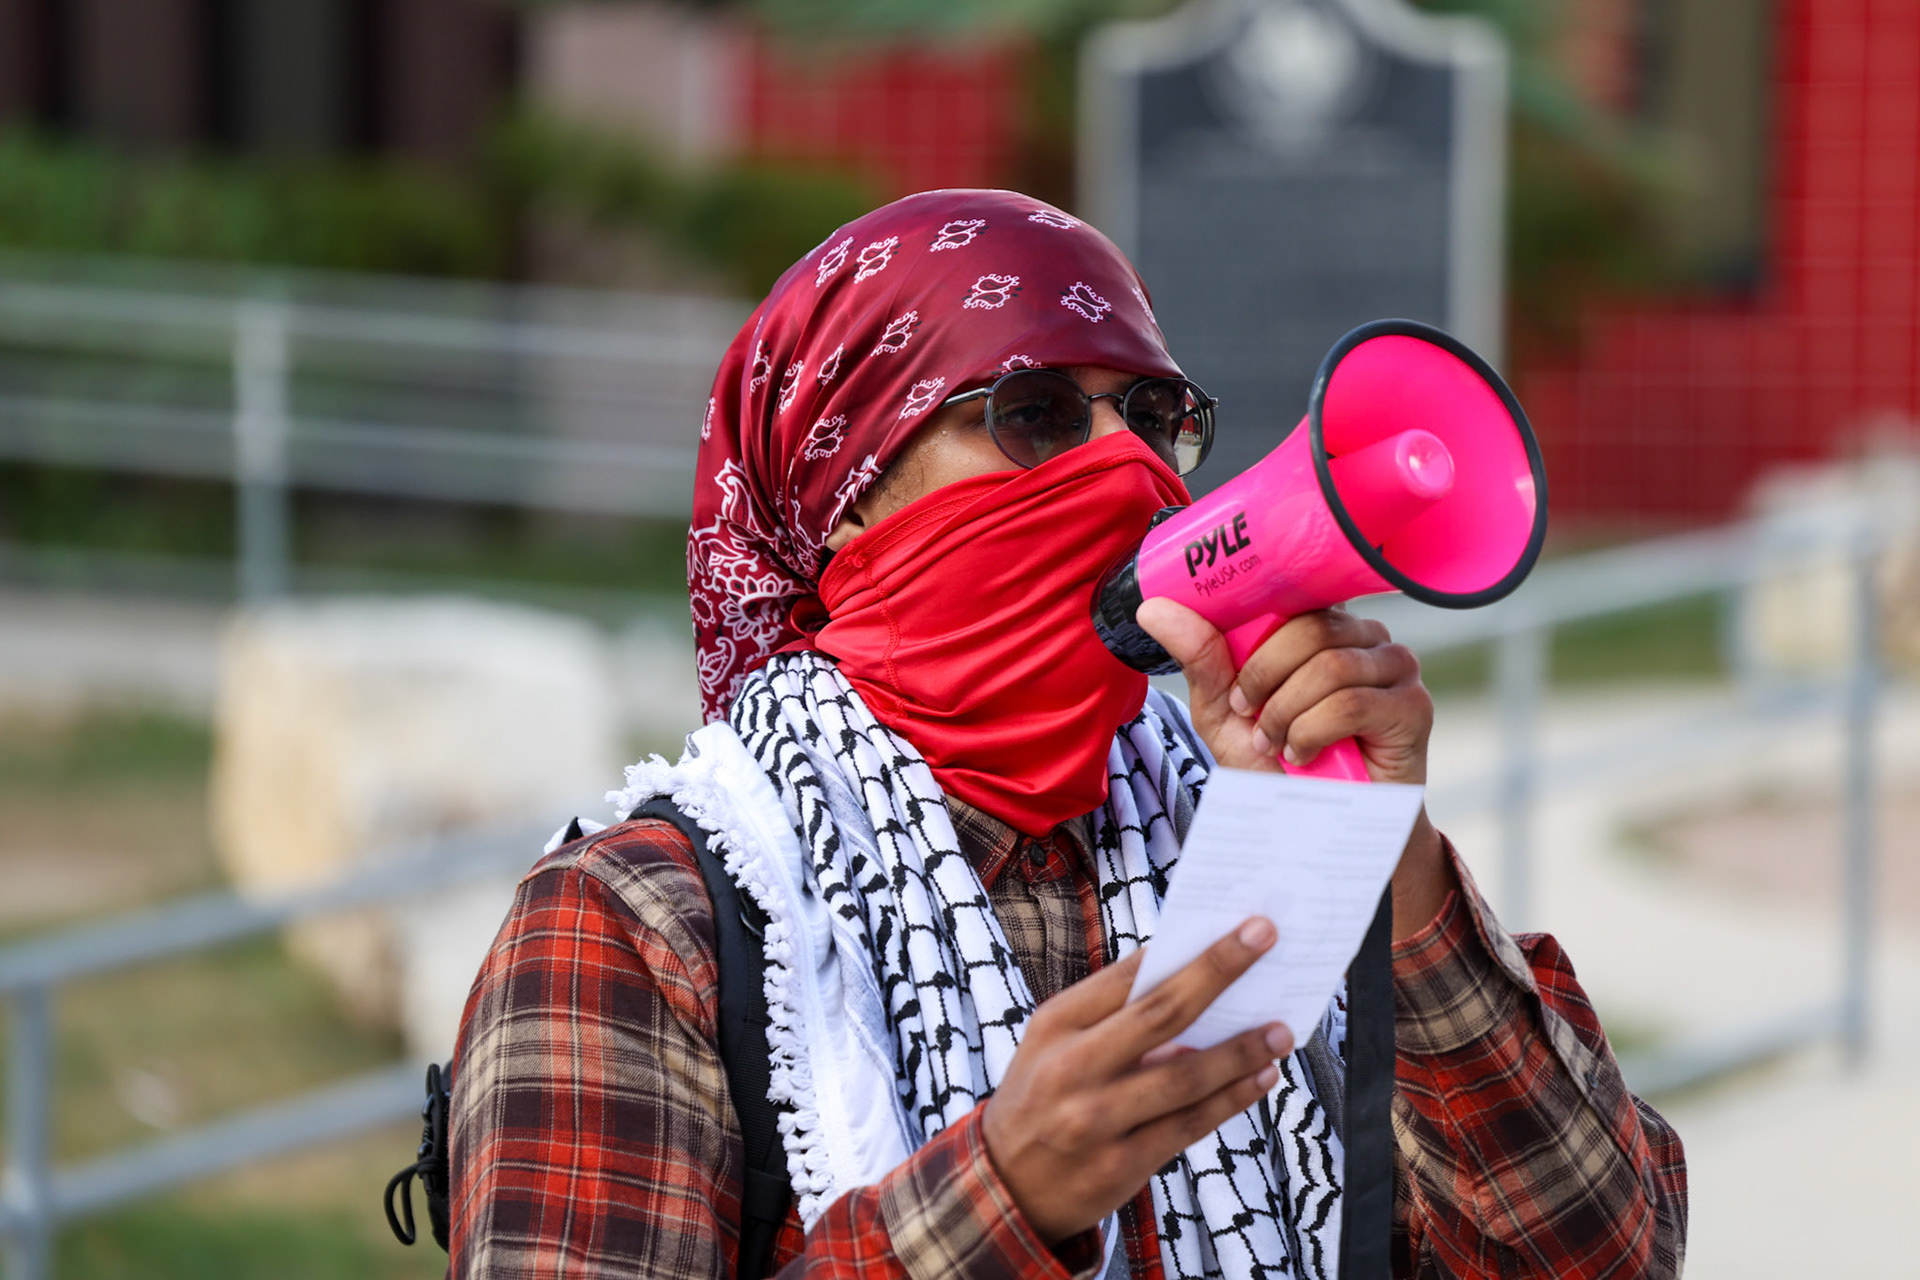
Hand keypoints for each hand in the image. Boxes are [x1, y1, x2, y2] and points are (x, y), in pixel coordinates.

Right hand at [982, 917, 1293, 1245]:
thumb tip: (1189, 979)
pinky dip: (1231, 1099)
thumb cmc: (1042, 1097)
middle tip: (1265, 939)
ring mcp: (1096, 1119)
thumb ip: (1109, 1013)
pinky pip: (1189, 1125)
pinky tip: (1261, 1078)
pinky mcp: (1120, 1165)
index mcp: (1056, 1024)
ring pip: (1185, 1077)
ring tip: (1281, 1031)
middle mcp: (1073, 1067)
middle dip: (1219, 971)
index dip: (1185, 949)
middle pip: (1161, 1013)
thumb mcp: (1052, 1044)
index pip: (1128, 975)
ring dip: (1241, 1050)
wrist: (1004, 1188)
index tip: (1235, 926)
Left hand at [1135, 599, 1452, 937]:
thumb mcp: (1224, 711)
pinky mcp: (1413, 707)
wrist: (1318, 831)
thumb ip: (1201, 657)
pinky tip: (1304, 755)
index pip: (1291, 592)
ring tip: (1276, 744)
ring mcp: (1396, 668)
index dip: (1255, 632)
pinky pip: (1353, 702)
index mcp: (1322, 624)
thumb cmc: (1276, 765)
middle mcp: (1364, 636)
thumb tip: (1152, 608)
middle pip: (1310, 626)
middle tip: (1250, 717)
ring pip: (1331, 665)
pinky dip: (1313, 732)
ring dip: (1287, 713)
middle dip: (1265, 679)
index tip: (1235, 686)